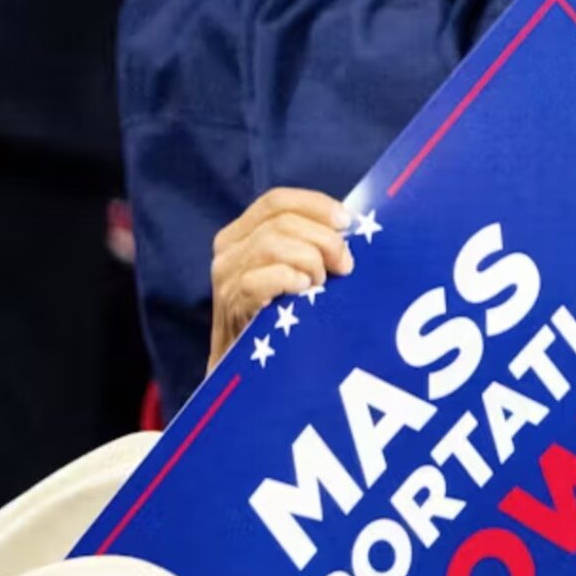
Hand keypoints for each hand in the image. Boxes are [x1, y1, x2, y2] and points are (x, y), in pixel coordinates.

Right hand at [210, 188, 352, 373]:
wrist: (248, 375)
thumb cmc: (281, 320)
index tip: (346, 222)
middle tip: (344, 267)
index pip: (276, 201)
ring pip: (273, 244)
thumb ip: (308, 247)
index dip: (316, 205)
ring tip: (321, 286)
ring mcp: (227, 279)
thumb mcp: (291, 275)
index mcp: (241, 235)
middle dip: (323, 239)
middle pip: (281, 222)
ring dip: (310, 261)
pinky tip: (305, 292)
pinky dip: (290, 279)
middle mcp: (228, 252)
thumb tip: (349, 228)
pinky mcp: (231, 306)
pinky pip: (260, 279)